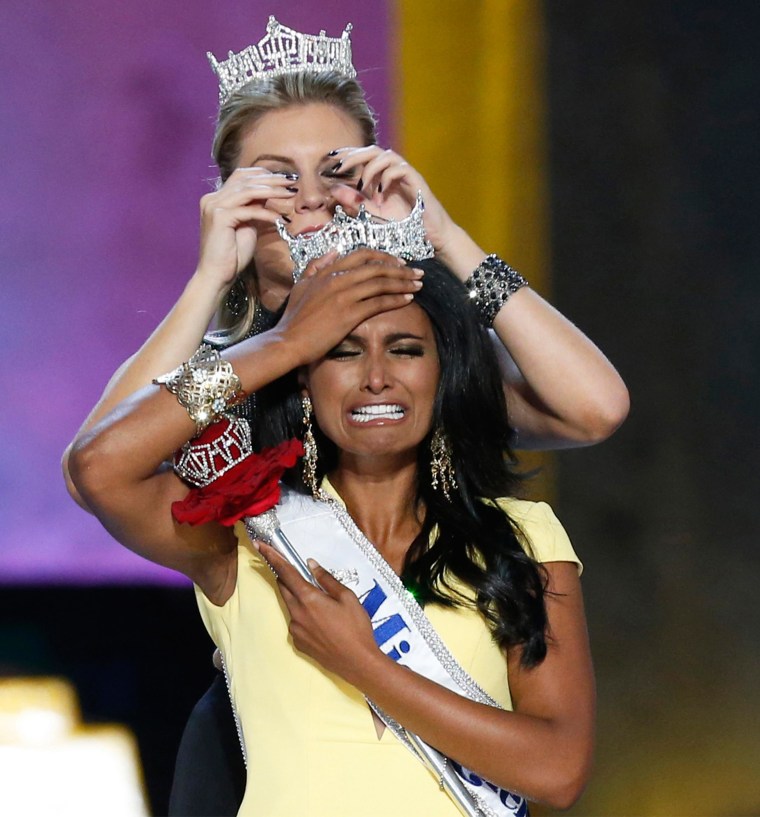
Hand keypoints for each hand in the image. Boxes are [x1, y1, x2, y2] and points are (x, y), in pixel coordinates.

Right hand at [196, 167, 296, 288]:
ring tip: (290, 193)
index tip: (284, 178)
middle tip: (292, 180)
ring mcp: (214, 206)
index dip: (263, 175)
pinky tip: (280, 218)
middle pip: (245, 180)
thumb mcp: (247, 225)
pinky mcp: (219, 217)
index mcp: (216, 198)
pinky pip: (249, 211)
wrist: (217, 275)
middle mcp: (212, 198)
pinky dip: (266, 213)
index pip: (241, 177)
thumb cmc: (232, 255)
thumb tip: (269, 192)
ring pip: (248, 191)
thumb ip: (254, 208)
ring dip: (272, 190)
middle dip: (271, 179)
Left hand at [259, 543, 378, 684]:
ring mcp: (295, 630)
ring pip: (291, 605)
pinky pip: (296, 622)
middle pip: (284, 587)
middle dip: (286, 576)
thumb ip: (327, 579)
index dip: (272, 557)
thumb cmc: (356, 627)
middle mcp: (296, 613)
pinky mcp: (298, 643)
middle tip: (295, 570)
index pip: (285, 572)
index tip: (260, 546)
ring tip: (322, 604)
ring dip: (299, 598)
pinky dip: (304, 616)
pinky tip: (323, 623)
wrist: (358, 662)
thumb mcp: (347, 597)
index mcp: (308, 598)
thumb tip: (311, 564)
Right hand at [276, 249, 423, 365]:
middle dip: (400, 269)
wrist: (288, 342)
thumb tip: (334, 250)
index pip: (361, 255)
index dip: (383, 257)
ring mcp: (344, 296)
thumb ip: (316, 266)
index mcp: (327, 271)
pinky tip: (408, 299)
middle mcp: (337, 279)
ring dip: (403, 283)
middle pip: (376, 267)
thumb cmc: (294, 319)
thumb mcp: (301, 285)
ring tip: (418, 285)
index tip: (397, 262)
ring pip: (381, 283)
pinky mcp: (349, 314)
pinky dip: (396, 299)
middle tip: (416, 272)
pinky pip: (379, 303)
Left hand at [327, 146, 458, 254]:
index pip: (363, 157)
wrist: (430, 234)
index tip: (328, 161)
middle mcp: (393, 170)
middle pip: (372, 150)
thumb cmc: (404, 224)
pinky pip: (400, 169)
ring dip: (370, 170)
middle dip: (353, 156)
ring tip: (363, 188)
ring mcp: (406, 173)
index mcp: (382, 175)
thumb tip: (334, 190)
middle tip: (338, 168)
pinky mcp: (417, 180)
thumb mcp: (373, 215)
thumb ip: (356, 202)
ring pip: (386, 156)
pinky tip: (381, 195)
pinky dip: (387, 178)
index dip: (346, 155)